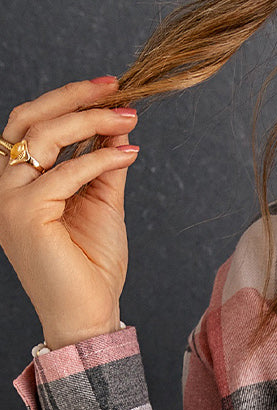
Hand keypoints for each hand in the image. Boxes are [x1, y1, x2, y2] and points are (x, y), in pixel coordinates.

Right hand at [0, 76, 138, 349]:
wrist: (88, 317)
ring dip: (90, 122)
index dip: (68, 101)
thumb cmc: (91, 268)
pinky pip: (66, 173)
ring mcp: (9, 200)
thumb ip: (103, 163)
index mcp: (15, 182)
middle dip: (74, 98)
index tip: (109, 90)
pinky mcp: (26, 215)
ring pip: (44, 138)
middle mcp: (4, 187)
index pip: (32, 124)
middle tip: (116, 90)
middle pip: (30, 119)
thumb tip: (117, 122)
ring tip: (127, 119)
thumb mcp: (101, 203)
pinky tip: (128, 154)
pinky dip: (100, 160)